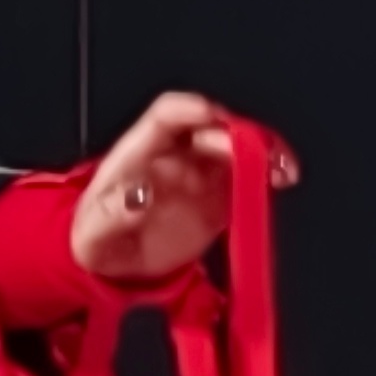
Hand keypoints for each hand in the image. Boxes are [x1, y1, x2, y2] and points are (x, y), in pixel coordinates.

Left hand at [71, 88, 300, 283]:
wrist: (116, 266)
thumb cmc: (99, 240)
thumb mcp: (93, 236)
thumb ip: (111, 217)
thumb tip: (137, 198)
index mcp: (138, 155)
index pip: (165, 117)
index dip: (190, 109)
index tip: (211, 114)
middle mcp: (174, 156)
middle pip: (209, 130)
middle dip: (235, 136)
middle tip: (255, 153)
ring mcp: (199, 174)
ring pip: (235, 148)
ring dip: (261, 150)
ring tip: (280, 165)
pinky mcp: (218, 197)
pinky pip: (247, 178)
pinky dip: (268, 175)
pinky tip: (283, 178)